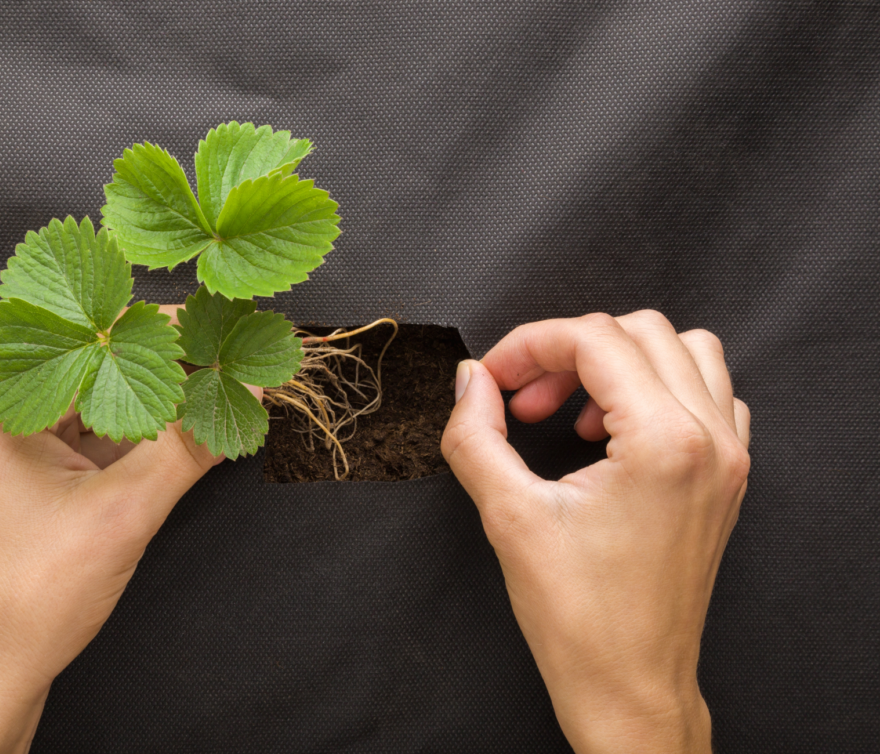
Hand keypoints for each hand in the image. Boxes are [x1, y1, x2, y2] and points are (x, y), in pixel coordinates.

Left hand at [0, 307, 252, 753]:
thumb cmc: (28, 597)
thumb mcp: (123, 512)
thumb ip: (190, 444)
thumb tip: (247, 388)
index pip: (94, 335)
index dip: (168, 328)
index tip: (227, 324)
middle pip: (101, 362)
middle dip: (172, 363)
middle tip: (237, 353)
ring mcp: (17, 439)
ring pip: (105, 398)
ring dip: (163, 399)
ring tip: (226, 384)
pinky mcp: (37, 469)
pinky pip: (100, 433)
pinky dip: (147, 433)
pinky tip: (194, 427)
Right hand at [441, 311, 749, 753]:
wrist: (630, 684)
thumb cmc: (580, 618)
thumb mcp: (508, 516)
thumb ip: (476, 435)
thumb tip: (471, 381)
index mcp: (665, 442)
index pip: (595, 339)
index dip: (529, 345)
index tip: (493, 379)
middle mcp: (710, 439)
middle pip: (640, 331)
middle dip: (568, 350)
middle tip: (521, 396)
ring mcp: (729, 457)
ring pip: (685, 350)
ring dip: (619, 361)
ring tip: (571, 410)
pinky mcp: (728, 477)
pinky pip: (710, 392)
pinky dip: (659, 388)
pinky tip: (615, 429)